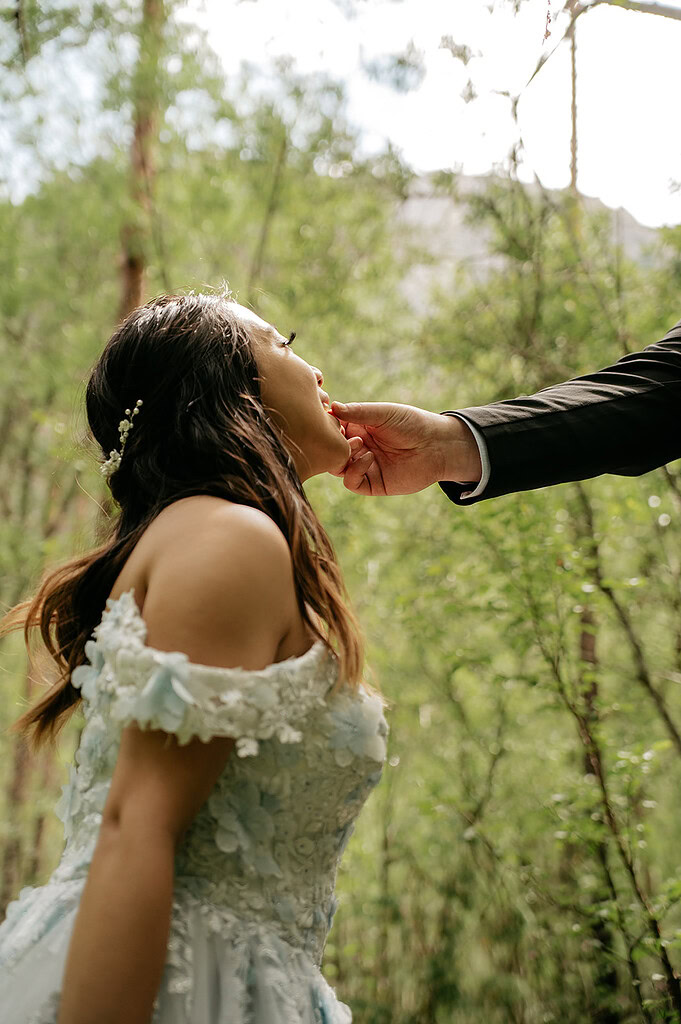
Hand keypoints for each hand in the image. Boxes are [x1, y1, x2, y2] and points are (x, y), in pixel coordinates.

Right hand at [329, 401, 481, 495]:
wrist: (437, 446)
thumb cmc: (412, 424)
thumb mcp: (383, 413)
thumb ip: (358, 412)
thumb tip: (332, 406)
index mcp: (358, 428)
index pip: (332, 428)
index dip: (327, 424)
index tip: (329, 417)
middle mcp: (358, 447)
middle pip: (331, 449)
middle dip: (332, 442)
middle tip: (342, 433)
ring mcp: (364, 466)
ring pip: (336, 467)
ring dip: (341, 456)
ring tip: (358, 444)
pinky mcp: (372, 483)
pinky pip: (351, 483)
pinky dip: (353, 471)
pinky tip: (368, 457)